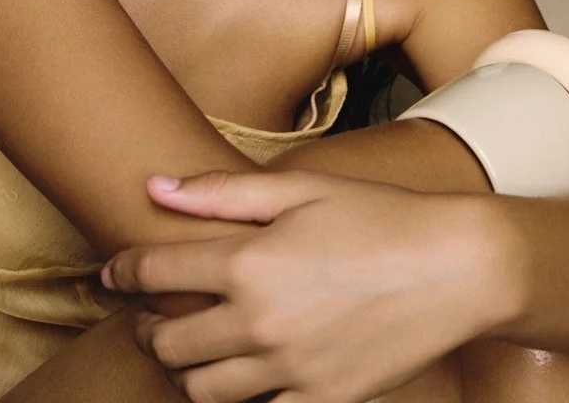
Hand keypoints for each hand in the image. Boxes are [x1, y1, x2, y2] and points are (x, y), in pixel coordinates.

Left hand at [102, 170, 512, 402]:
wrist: (456, 269)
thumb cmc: (378, 216)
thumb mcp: (301, 188)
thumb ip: (220, 193)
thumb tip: (154, 188)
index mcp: (249, 261)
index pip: (154, 274)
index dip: (122, 272)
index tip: (111, 273)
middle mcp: (259, 322)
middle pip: (166, 344)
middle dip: (148, 328)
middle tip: (152, 315)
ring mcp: (288, 369)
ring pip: (201, 389)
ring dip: (186, 368)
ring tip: (195, 344)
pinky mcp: (319, 401)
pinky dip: (241, 390)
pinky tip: (250, 365)